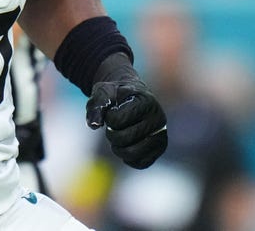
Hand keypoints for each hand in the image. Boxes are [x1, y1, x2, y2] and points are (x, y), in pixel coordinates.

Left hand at [85, 53, 167, 168]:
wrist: (130, 96)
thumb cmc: (116, 94)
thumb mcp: (103, 91)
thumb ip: (97, 105)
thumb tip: (94, 125)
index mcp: (146, 102)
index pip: (117, 120)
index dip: (108, 117)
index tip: (113, 110)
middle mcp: (159, 119)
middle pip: (123, 139)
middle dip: (111, 134)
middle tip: (112, 126)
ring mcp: (161, 135)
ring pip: (132, 154)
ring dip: (117, 148)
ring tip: (118, 136)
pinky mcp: (159, 149)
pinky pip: (140, 163)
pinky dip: (128, 158)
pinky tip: (126, 146)